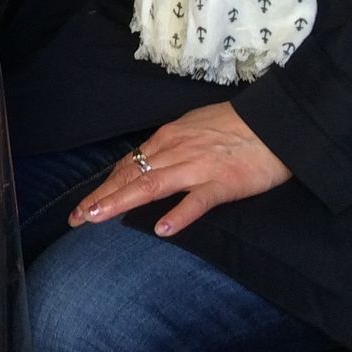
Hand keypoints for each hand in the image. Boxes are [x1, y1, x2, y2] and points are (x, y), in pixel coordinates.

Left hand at [69, 102, 290, 237]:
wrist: (275, 122)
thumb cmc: (235, 126)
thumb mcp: (193, 129)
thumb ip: (170, 148)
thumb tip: (147, 164)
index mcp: (168, 139)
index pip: (128, 166)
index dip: (104, 186)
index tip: (84, 206)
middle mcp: (176, 151)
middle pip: (131, 176)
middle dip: (101, 197)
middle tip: (76, 219)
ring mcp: (198, 167)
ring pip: (152, 185)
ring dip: (121, 201)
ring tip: (97, 217)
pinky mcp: (224, 182)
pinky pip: (198, 201)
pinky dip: (179, 214)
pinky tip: (163, 230)